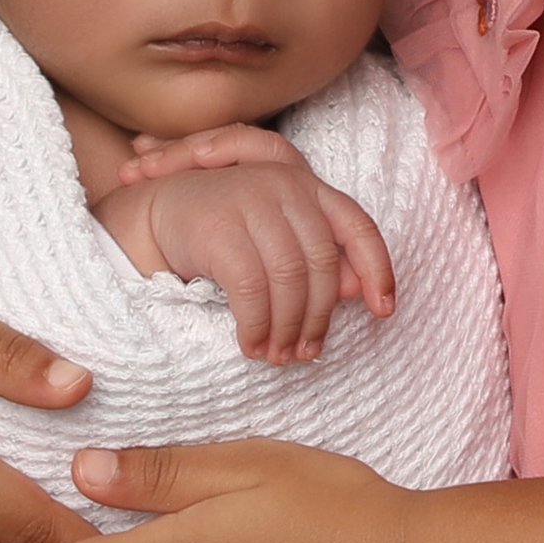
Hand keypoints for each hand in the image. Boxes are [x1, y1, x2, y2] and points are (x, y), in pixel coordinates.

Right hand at [98, 129, 395, 363]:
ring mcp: (252, 200)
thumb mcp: (276, 240)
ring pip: (289, 279)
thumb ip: (315, 261)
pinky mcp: (218, 224)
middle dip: (317, 318)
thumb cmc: (227, 231)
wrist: (159, 212)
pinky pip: (251, 288)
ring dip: (285, 328)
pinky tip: (251, 345)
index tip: (384, 311)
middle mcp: (286, 185)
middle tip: (306, 354)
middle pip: (322, 265)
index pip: (359, 228)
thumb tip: (353, 293)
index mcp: (310, 187)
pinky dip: (256, 325)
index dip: (378, 270)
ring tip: (277, 357)